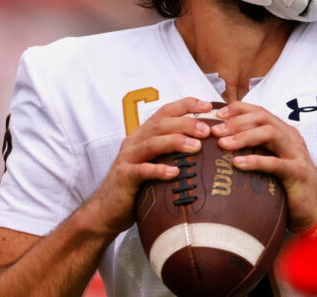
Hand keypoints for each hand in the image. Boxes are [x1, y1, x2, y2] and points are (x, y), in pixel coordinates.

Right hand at [80, 97, 213, 236]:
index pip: (165, 111)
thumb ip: (174, 151)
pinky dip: (159, 170)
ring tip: (196, 146)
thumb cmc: (139, 186)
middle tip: (207, 130)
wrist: (107, 210)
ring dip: (175, 142)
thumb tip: (208, 145)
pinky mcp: (124, 177)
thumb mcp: (156, 162)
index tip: (209, 106)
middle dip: (186, 123)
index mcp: (144, 134)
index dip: (186, 105)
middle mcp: (135, 141)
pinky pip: (142, 171)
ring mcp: (128, 158)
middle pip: (161, 125)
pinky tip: (175, 173)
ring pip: (152, 144)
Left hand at [210, 102, 316, 232]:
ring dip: (243, 136)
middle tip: (215, 131)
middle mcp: (291, 137)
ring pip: (270, 134)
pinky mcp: (298, 172)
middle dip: (236, 122)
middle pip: (263, 118)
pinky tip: (237, 163)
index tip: (216, 115)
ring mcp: (296, 153)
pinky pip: (275, 163)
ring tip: (223, 144)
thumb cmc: (288, 184)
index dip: (238, 110)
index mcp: (284, 132)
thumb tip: (223, 143)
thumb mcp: (272, 160)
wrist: (315, 207)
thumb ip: (256, 149)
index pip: (260, 112)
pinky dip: (255, 161)